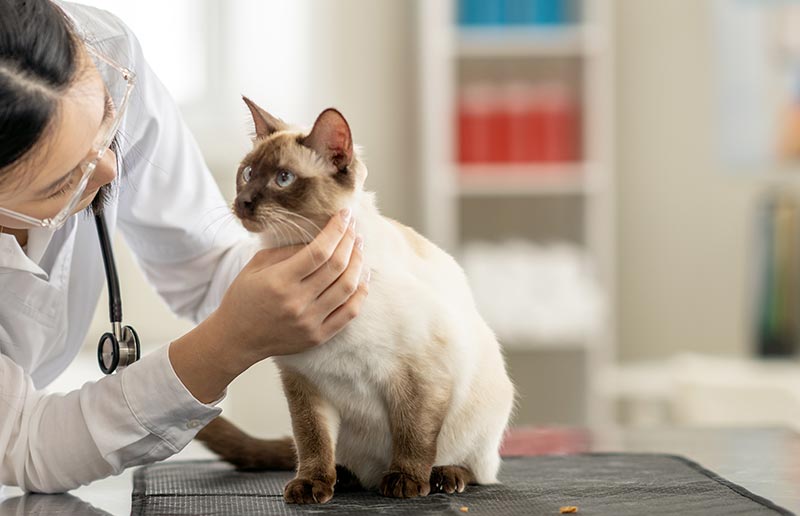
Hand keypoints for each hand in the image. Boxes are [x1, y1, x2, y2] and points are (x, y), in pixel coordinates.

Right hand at [212, 208, 369, 366]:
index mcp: (279, 281)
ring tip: (359, 248)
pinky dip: (360, 292)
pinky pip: (349, 313)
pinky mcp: (318, 336)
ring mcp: (310, 322)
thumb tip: (320, 238)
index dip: (336, 230)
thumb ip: (288, 250)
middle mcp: (297, 302)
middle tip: (353, 228)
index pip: (319, 251)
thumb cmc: (244, 297)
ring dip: (358, 263)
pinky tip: (362, 277)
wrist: (235, 339)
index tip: (344, 215)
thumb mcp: (257, 265)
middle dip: (350, 241)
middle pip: (337, 266)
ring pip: (348, 288)